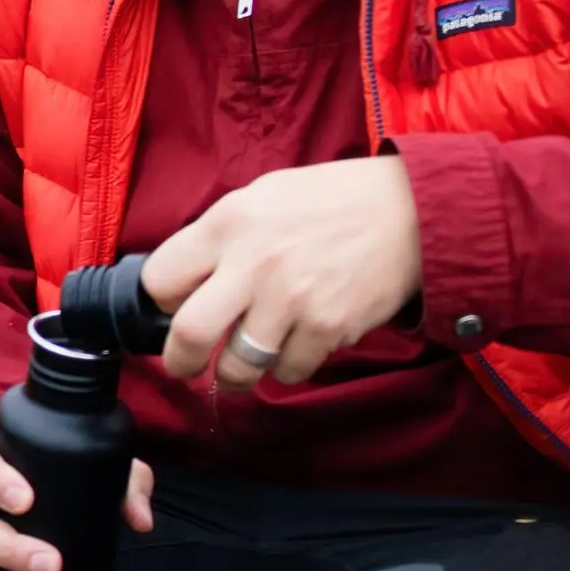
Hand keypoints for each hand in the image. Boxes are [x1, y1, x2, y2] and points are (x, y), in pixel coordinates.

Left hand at [143, 154, 422, 389]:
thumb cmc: (328, 202)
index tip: (172, 307)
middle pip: (189, 334)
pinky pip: (289, 370)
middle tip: (184, 366)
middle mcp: (253, 264)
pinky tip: (294, 347)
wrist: (409, 210)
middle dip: (180, 361)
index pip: (160, 279)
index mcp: (227, 224)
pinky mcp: (328, 327)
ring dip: (236, 374)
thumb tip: (182, 280)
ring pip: (239, 366)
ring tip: (241, 367)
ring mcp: (291, 299)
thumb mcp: (260, 197)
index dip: (161, 300)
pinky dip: (287, 367)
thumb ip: (218, 236)